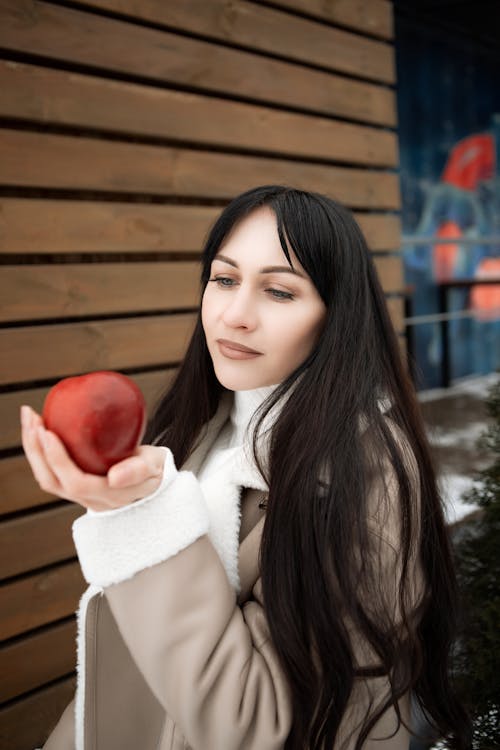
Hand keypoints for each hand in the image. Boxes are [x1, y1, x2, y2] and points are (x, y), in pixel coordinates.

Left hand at [21, 405, 164, 511]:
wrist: (155, 481)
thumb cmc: (156, 469)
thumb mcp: (156, 466)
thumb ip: (138, 470)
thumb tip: (114, 477)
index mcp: (111, 496)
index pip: (76, 482)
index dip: (58, 459)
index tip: (48, 431)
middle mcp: (91, 500)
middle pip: (52, 481)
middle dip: (36, 450)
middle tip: (32, 418)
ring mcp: (80, 496)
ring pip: (46, 479)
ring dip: (33, 450)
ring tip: (30, 421)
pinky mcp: (75, 487)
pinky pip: (50, 473)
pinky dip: (39, 452)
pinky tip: (37, 430)